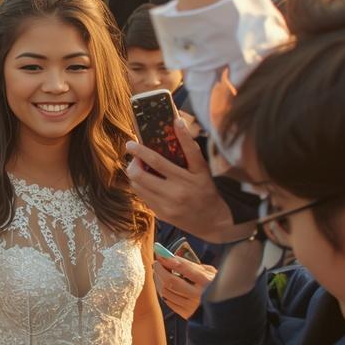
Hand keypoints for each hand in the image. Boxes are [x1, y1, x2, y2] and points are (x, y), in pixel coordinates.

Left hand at [125, 122, 227, 240]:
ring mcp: (166, 206)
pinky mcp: (161, 215)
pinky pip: (143, 197)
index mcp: (186, 179)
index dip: (141, 151)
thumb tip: (178, 122)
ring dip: (134, 174)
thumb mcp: (202, 169)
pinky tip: (147, 181)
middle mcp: (174, 194)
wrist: (213, 222)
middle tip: (134, 155)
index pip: (158, 162)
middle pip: (140, 175)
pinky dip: (141, 186)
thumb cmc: (207, 190)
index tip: (131, 143)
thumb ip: (190, 148)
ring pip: (138, 186)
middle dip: (132, 162)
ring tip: (140, 167)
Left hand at [153, 255, 216, 319]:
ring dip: (158, 280)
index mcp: (207, 281)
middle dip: (160, 270)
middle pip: (170, 281)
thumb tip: (175, 258)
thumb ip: (196, 266)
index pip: (183, 268)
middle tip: (156, 263)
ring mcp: (192, 307)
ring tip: (158, 273)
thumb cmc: (219, 287)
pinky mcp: (187, 315)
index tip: (161, 254)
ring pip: (166, 292)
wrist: (227, 310)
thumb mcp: (213, 273)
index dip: (169, 259)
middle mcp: (198, 295)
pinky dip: (162, 291)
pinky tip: (163, 285)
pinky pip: (168, 302)